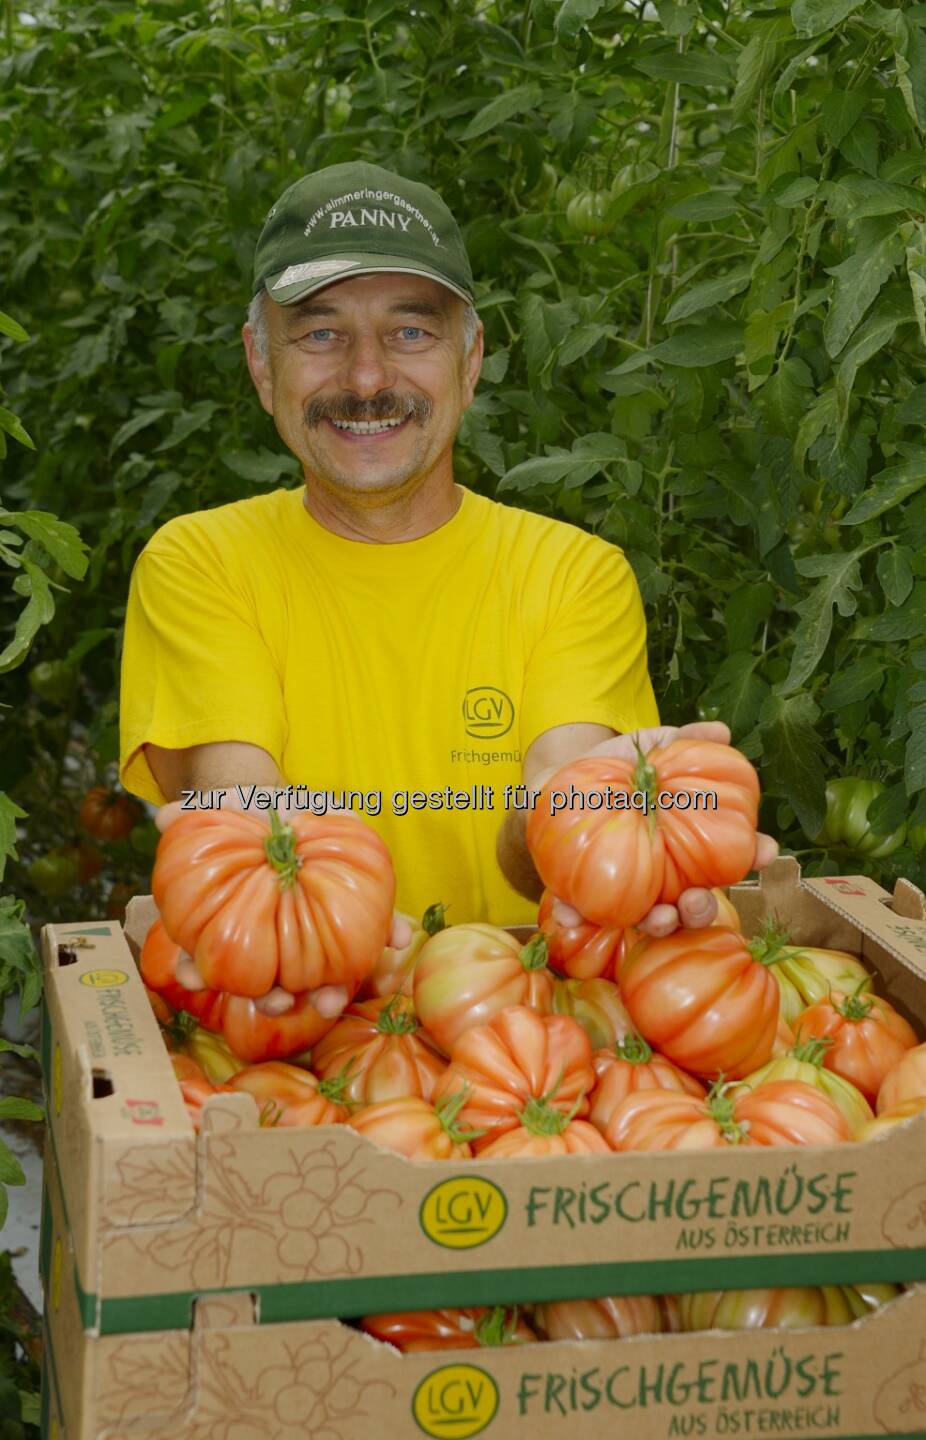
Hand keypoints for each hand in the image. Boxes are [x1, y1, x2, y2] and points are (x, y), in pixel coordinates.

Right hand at [156, 790, 413, 1019]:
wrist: (292, 809)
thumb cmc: (252, 819)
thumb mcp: (225, 809)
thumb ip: (198, 812)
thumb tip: (164, 816)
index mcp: (241, 927)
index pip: (216, 956)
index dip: (202, 972)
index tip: (195, 977)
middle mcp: (278, 944)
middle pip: (271, 984)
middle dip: (273, 1000)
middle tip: (275, 1002)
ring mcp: (319, 938)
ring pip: (322, 977)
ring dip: (329, 992)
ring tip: (331, 1000)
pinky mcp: (358, 918)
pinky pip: (376, 931)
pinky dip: (390, 933)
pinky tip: (400, 938)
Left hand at [537, 721, 777, 937]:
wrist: (558, 783)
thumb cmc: (615, 771)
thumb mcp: (647, 749)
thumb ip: (682, 741)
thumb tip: (722, 731)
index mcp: (687, 849)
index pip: (729, 859)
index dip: (753, 857)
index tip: (765, 852)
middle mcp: (663, 879)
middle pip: (694, 906)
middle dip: (701, 910)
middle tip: (697, 899)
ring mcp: (625, 893)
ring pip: (649, 922)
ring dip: (658, 926)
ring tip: (658, 918)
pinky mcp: (581, 895)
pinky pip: (579, 914)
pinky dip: (575, 917)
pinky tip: (568, 914)